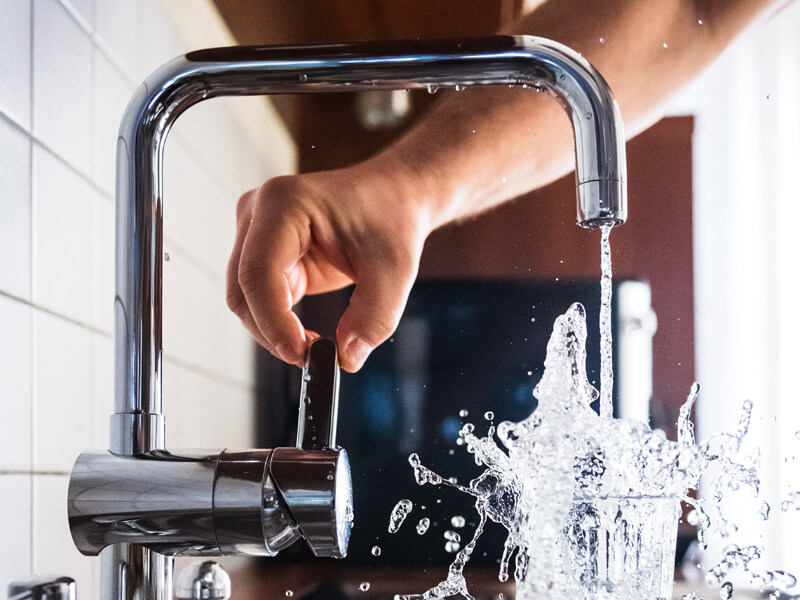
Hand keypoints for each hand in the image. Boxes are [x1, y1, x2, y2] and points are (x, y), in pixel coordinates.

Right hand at [226, 159, 432, 371]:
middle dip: (272, 331)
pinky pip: (259, 299)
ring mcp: (256, 232)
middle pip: (243, 289)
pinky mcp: (264, 253)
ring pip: (245, 299)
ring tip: (316, 345)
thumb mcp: (395, 270)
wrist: (393, 198)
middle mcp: (259, 212)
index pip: (258, 271)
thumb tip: (347, 358)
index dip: (272, 319)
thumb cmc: (391, 218)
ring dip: (273, 330)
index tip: (301, 353)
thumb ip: (374, 318)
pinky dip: (279, 323)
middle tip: (311, 358)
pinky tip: (308, 334)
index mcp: (285, 203)